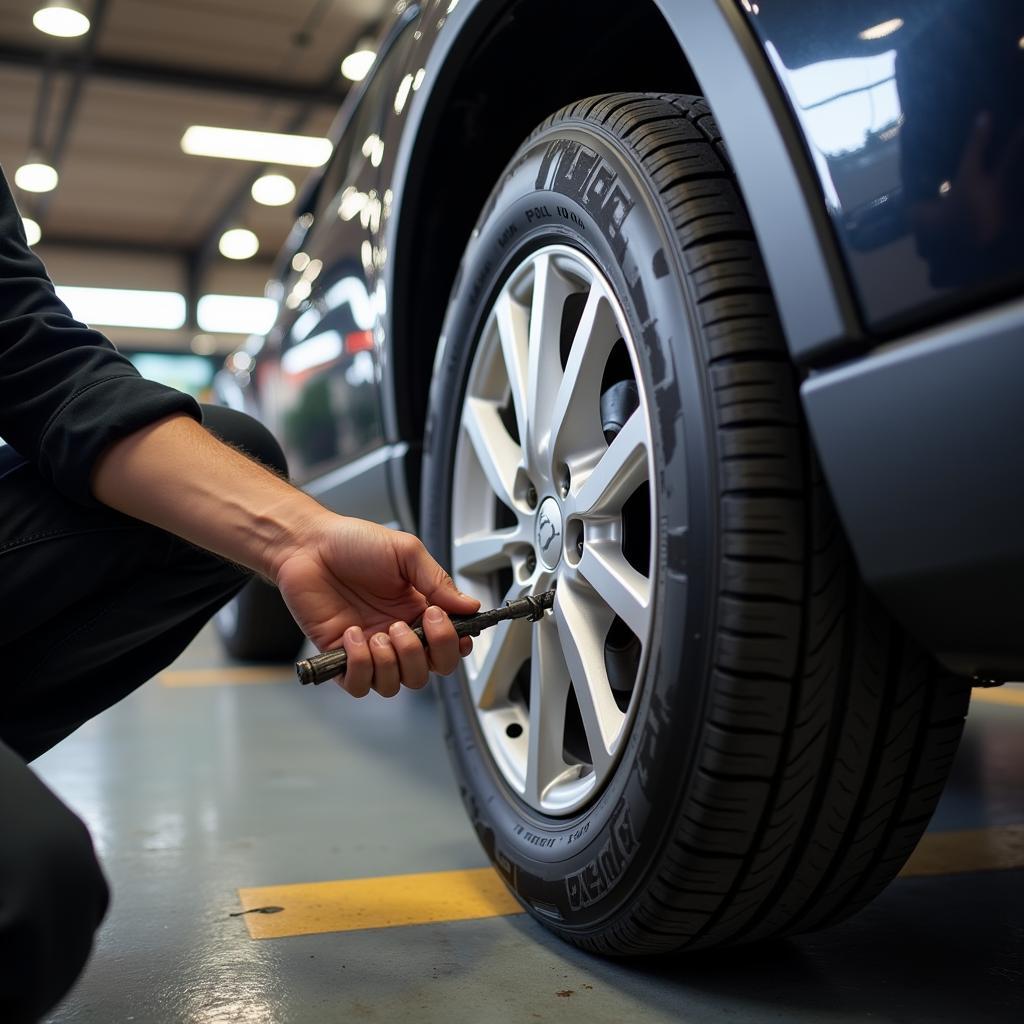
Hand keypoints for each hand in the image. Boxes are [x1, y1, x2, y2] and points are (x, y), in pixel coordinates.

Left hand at [272, 514, 479, 697]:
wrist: (307, 544)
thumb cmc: (352, 543)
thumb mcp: (406, 552)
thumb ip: (438, 581)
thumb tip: (469, 605)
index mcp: (416, 610)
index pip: (447, 646)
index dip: (454, 647)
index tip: (455, 632)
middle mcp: (395, 633)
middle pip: (426, 672)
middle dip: (423, 654)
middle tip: (408, 625)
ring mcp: (368, 647)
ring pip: (395, 684)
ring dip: (392, 661)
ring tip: (381, 632)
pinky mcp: (339, 656)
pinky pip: (359, 684)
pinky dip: (360, 664)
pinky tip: (353, 635)